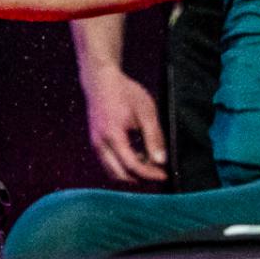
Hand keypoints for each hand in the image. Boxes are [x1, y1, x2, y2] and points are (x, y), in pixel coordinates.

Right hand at [82, 63, 167, 183]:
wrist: (101, 79)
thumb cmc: (124, 92)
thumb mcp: (146, 111)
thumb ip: (154, 137)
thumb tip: (161, 161)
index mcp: (113, 135)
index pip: (132, 166)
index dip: (150, 174)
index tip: (164, 175)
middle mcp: (100, 144)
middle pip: (120, 176)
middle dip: (140, 178)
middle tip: (157, 172)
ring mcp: (95, 144)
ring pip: (112, 172)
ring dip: (131, 173)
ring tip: (147, 162)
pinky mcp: (95, 142)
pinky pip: (108, 163)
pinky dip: (122, 166)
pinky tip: (136, 155)